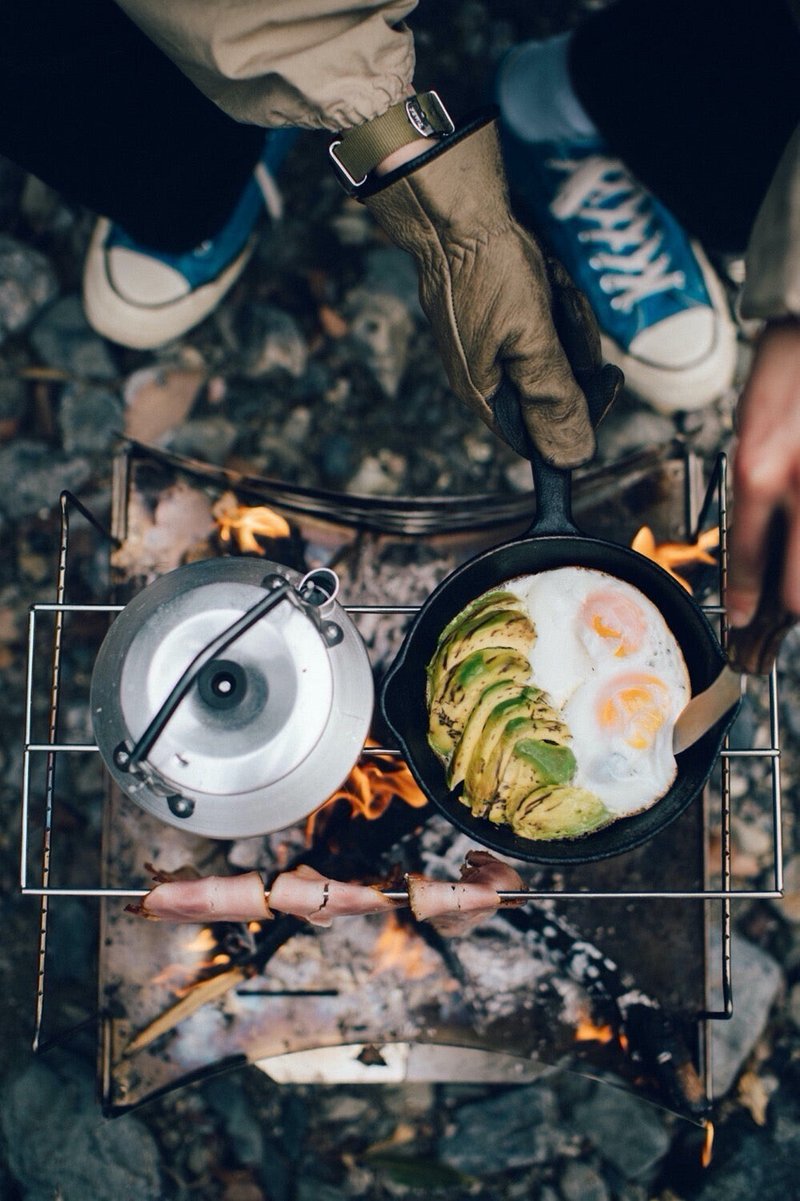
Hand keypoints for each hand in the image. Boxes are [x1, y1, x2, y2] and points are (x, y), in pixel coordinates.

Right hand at [364, 119, 620, 466]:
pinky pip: (539, 326)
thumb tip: (572, 458)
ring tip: (552, 292)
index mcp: (484, 394)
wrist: (456, 210)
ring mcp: (486, 345)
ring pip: (548, 356)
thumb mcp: (531, 341)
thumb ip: (553, 399)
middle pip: (546, 394)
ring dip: (563, 323)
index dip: (574, 415)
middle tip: (565, 318)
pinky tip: (546, 282)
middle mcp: (481, 377)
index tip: (598, 380)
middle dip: (569, 356)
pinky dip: (552, 305)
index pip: (538, 436)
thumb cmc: (487, 271)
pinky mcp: (494, 316)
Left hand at [728, 318, 799, 625]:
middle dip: (788, 610)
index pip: (746, 561)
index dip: (743, 600)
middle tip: (780, 612)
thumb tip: (757, 541)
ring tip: (794, 576)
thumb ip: (752, 489)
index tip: (742, 618)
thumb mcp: (749, 432)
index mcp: (758, 474)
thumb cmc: (785, 374)